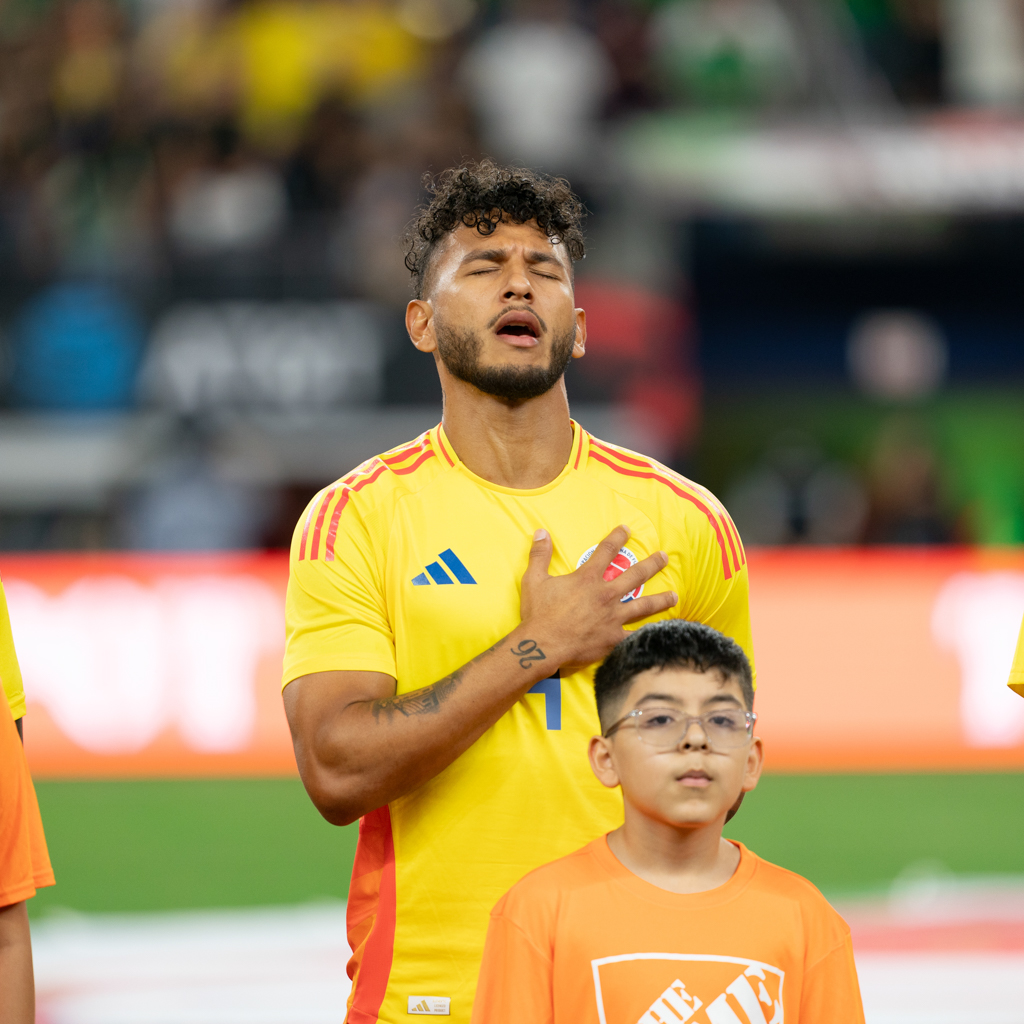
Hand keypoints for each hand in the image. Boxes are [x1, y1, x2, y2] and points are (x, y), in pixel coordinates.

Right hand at [519, 525, 676, 667]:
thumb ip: (539, 554)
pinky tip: (661, 634)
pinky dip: (648, 635)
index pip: (607, 550)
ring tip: (675, 595)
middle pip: (635, 574)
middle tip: (664, 557)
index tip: (627, 529)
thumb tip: (540, 532)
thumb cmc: (538, 613)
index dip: (618, 537)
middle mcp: (605, 594)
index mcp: (588, 578)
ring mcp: (613, 617)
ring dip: (661, 599)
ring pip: (644, 605)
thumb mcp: (534, 579)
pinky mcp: (614, 638)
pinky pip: (635, 636)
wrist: (543, 645)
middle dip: (652, 564)